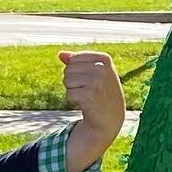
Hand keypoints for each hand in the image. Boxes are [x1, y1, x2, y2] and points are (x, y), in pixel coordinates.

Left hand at [59, 50, 124, 171]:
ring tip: (86, 96)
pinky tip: (85, 104)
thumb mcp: (94, 73)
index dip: (76, 71)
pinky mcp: (89, 96)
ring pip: (67, 80)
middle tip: (87, 90)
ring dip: (72, 90)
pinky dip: (73, 100)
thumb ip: (77, 61)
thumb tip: (60, 54)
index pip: (74, 58)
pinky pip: (68, 94)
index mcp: (104, 59)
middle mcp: (102, 69)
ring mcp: (96, 82)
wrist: (111, 118)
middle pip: (69, 69)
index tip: (90, 79)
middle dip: (73, 81)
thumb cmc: (101, 92)